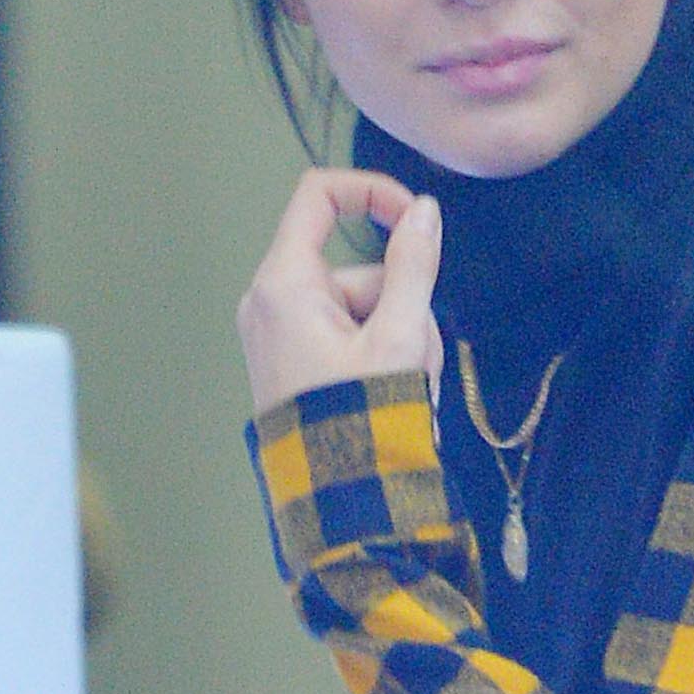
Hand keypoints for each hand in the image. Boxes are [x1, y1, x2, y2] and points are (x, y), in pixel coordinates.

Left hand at [238, 170, 443, 417]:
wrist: (336, 502)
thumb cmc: (360, 421)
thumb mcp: (398, 337)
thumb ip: (413, 266)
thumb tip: (422, 210)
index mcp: (284, 285)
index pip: (319, 196)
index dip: (371, 191)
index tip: (414, 217)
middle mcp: (271, 303)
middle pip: (358, 271)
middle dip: (402, 306)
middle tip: (419, 358)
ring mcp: (280, 335)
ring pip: (363, 309)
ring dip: (399, 340)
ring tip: (410, 391)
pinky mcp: (292, 363)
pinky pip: (347, 339)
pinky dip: (378, 359)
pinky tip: (395, 399)